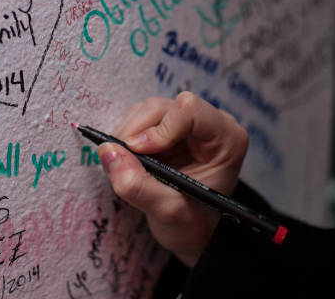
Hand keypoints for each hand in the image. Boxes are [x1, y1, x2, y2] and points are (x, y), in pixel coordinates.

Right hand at [97, 92, 247, 267]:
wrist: (190, 227)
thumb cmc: (191, 221)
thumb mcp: (167, 212)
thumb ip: (138, 186)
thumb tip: (108, 152)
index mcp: (226, 139)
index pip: (190, 110)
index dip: (160, 129)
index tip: (138, 152)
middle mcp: (208, 123)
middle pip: (162, 107)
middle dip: (136, 133)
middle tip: (123, 163)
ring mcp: (185, 121)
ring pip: (146, 110)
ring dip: (128, 136)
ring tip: (130, 169)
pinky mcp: (165, 123)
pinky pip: (137, 118)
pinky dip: (126, 139)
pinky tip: (133, 163)